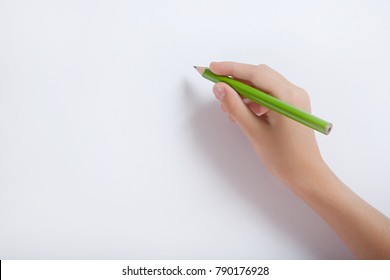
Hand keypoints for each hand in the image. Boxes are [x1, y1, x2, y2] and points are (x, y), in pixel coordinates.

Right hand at [210, 61, 325, 187]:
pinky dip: (253, 99)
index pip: (255, 74)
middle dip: (236, 80)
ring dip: (244, 91)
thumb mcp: (254, 131)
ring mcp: (295, 98)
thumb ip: (235, 106)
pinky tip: (242, 112)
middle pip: (260, 75)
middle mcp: (294, 92)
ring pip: (263, 85)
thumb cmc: (283, 157)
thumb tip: (219, 88)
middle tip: (217, 87)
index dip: (231, 69)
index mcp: (287, 96)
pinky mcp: (292, 106)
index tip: (212, 68)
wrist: (305, 174)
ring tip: (228, 108)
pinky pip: (269, 94)